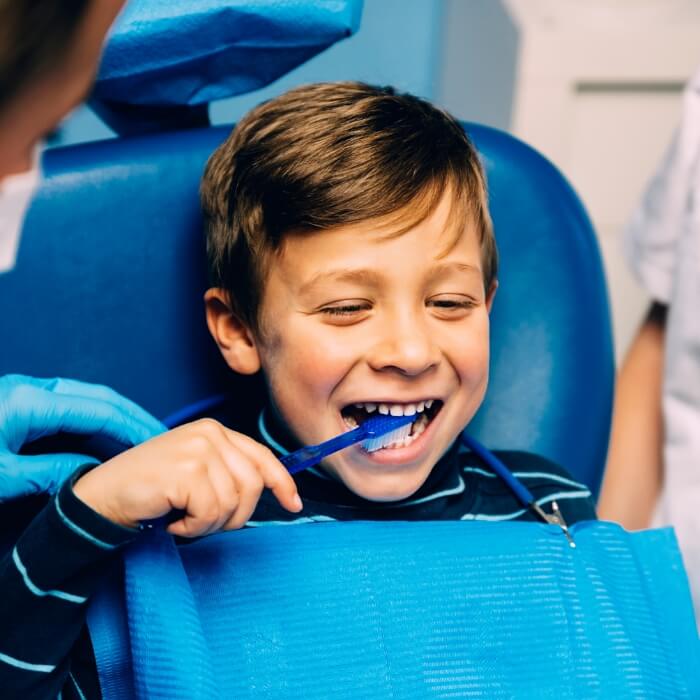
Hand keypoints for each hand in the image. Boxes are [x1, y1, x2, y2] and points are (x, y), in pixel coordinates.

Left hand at [0, 374, 164, 499]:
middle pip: (99, 396)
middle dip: (131, 415)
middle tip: (157, 436)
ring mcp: (22, 391)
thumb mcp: (4, 477)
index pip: (100, 411)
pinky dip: (91, 417)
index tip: (156, 444)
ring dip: (113, 414)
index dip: (133, 428)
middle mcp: (30, 388)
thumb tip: (90, 470)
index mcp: (30, 402)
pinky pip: (66, 403)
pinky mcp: (15, 401)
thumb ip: (51, 471)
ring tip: (136, 435)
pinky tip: (101, 434)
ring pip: (84, 396)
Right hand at [73, 418, 302, 536]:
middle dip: (234, 515)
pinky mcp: (187, 470)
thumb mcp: (197, 471)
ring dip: (209, 524)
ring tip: (183, 517)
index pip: (262, 456)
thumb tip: (274, 490)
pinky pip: (211, 513)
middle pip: (253, 485)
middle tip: (202, 521)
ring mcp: (199, 449)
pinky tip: (173, 519)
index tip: (293, 504)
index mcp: (216, 431)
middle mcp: (211, 433)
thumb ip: (229, 472)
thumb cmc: (152, 489)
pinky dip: (193, 527)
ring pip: (234, 503)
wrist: (103, 496)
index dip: (282, 482)